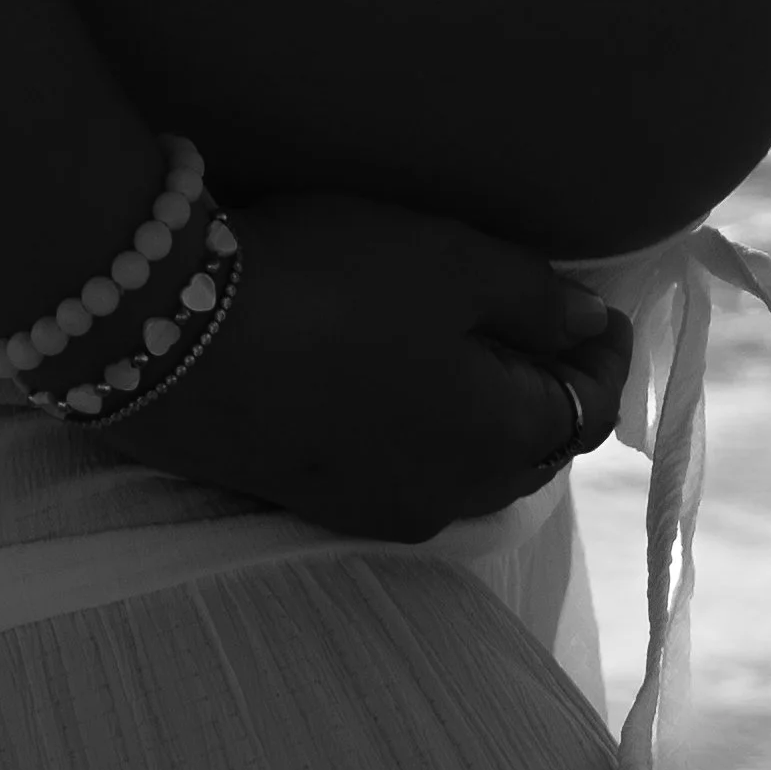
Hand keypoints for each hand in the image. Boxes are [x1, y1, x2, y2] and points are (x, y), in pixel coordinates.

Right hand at [98, 192, 632, 541]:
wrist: (165, 331)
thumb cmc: (329, 283)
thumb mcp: (450, 261)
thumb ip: (536, 299)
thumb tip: (591, 326)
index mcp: (501, 440)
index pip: (590, 409)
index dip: (605, 353)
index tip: (598, 303)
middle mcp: (450, 495)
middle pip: (529, 451)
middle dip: (544, 390)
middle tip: (532, 321)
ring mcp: (374, 508)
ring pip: (462, 470)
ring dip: (477, 418)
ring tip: (457, 350)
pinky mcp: (310, 500)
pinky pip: (398, 474)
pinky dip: (415, 434)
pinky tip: (380, 382)